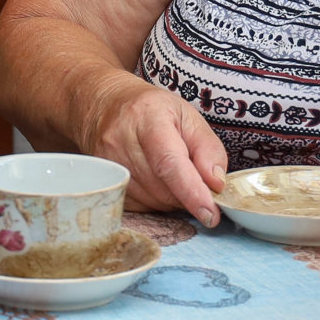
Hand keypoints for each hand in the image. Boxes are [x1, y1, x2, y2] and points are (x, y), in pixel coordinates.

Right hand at [83, 75, 227, 223]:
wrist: (104, 106)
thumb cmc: (151, 110)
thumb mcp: (187, 116)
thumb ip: (208, 148)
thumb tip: (216, 184)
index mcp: (147, 117)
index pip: (169, 162)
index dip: (191, 192)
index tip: (210, 213)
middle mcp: (120, 141)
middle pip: (163, 188)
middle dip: (188, 194)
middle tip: (199, 183)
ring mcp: (107, 164)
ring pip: (152, 201)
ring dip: (172, 198)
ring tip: (174, 175)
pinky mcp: (103, 182)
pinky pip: (139, 206)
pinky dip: (155, 201)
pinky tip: (156, 181)